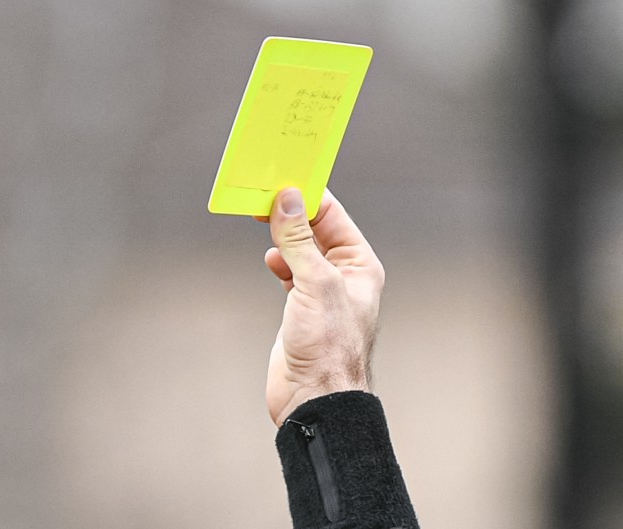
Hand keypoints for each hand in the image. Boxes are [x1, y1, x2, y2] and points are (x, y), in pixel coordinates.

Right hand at [260, 188, 384, 425]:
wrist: (316, 398)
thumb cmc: (329, 347)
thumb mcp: (316, 283)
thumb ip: (299, 240)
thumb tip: (287, 200)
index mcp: (360, 265)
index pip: (333, 217)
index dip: (308, 196)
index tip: (282, 177)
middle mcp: (344, 275)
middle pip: (316, 231)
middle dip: (291, 213)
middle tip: (264, 193)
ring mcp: (322, 293)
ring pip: (301, 251)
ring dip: (283, 237)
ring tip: (262, 218)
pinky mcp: (302, 309)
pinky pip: (291, 273)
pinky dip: (279, 262)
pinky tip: (271, 259)